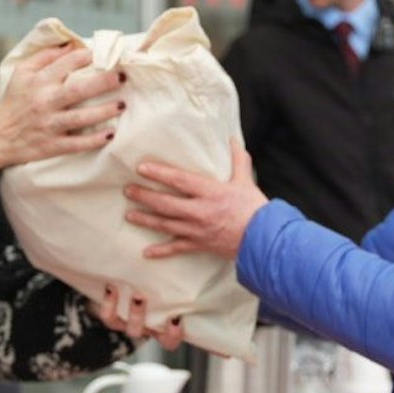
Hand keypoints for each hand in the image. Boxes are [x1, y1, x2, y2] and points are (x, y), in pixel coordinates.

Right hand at [0, 44, 124, 174]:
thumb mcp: (22, 73)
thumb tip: (71, 45)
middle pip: (77, 90)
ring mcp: (49, 125)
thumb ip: (45, 57)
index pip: (65, 64)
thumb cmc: (14, 101)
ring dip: (103, 111)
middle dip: (102, 82)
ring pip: (80, 118)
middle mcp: (44, 102)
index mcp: (38, 81)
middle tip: (121, 77)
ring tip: (122, 104)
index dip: (84, 57)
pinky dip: (94, 140)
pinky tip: (111, 134)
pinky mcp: (52, 145)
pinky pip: (76, 144)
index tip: (101, 54)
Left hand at [91, 283, 186, 350]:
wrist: (136, 281)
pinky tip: (110, 287)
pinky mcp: (114, 313)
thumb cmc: (165, 287)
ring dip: (125, 311)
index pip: (169, 341)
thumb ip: (188, 288)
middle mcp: (144, 328)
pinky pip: (108, 317)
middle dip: (138, 316)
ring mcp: (128, 322)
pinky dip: (107, 303)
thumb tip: (221, 273)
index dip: (173, 334)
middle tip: (140, 296)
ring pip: (122, 326)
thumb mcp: (178, 290)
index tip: (175, 317)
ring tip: (129, 292)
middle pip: (139, 332)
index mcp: (162, 328)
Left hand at [124, 139, 268, 260]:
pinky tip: (147, 252)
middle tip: (128, 190)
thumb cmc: (255, 209)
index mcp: (210, 192)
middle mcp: (199, 211)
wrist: (264, 240)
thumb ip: (238, 161)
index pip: (179, 180)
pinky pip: (177, 248)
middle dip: (144, 196)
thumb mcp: (245, 182)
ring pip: (166, 224)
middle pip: (165, 203)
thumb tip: (233, 140)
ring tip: (129, 214)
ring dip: (146, 219)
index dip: (159, 173)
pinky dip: (161, 251)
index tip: (141, 168)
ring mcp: (197, 230)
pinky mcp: (200, 245)